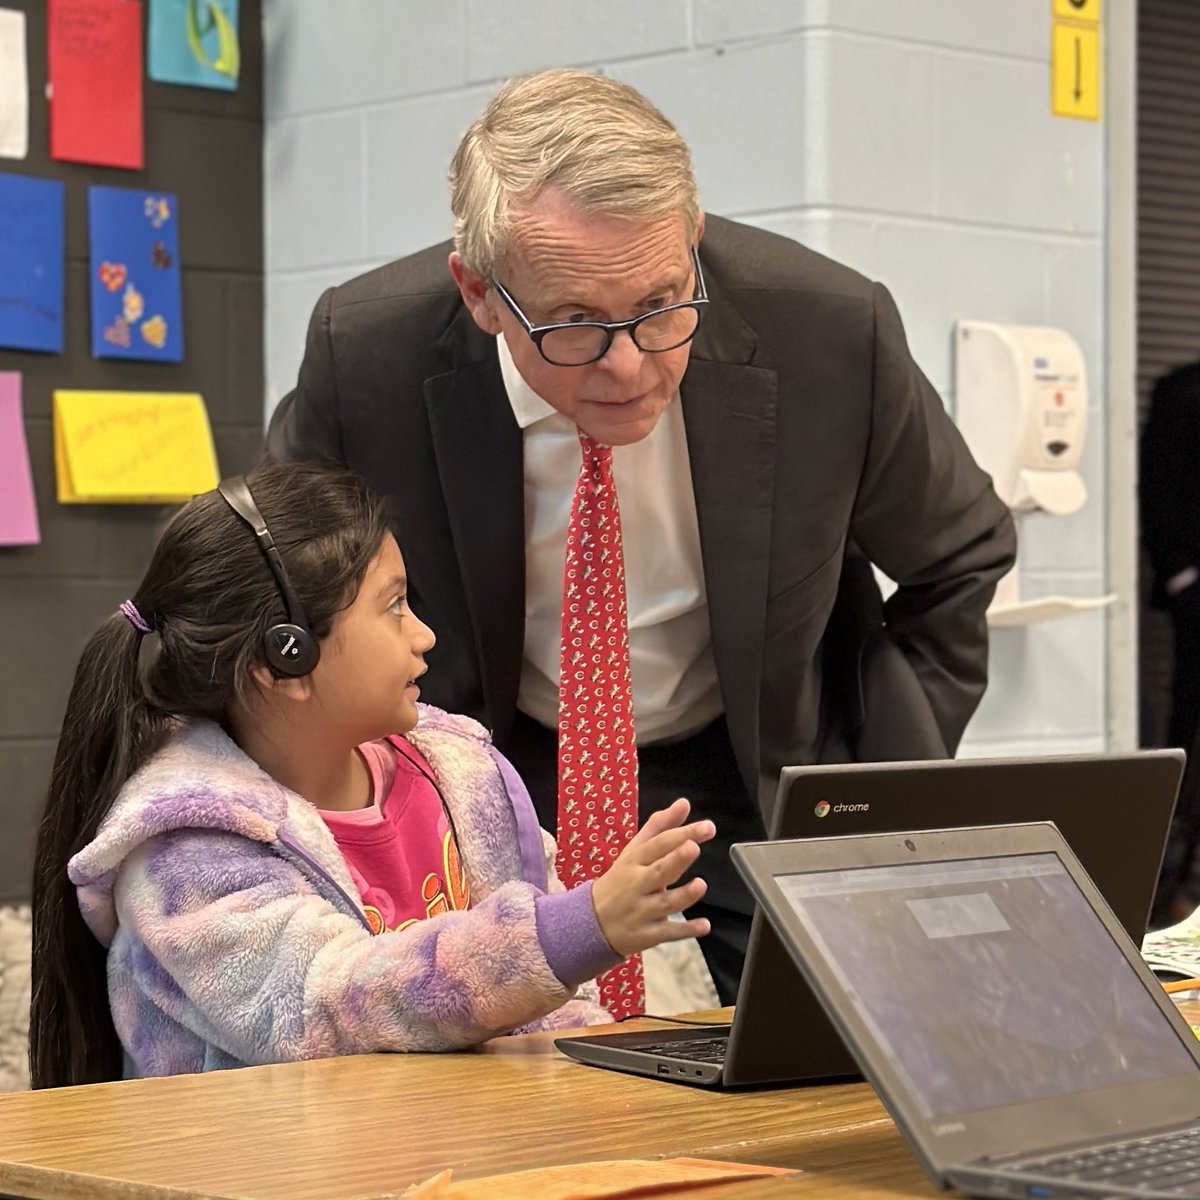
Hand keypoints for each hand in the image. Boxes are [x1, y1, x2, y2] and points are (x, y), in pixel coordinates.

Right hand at [589, 798, 715, 956]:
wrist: (590, 923)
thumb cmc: (620, 880)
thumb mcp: (634, 851)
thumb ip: (660, 826)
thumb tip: (684, 803)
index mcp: (633, 861)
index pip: (658, 845)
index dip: (681, 834)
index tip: (707, 827)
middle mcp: (636, 885)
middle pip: (658, 871)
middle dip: (676, 859)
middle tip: (694, 847)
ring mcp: (641, 911)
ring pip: (664, 903)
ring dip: (683, 895)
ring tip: (700, 884)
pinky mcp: (646, 935)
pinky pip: (668, 933)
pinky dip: (687, 930)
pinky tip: (705, 926)